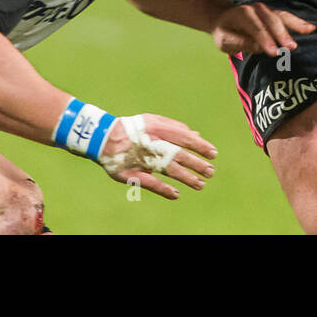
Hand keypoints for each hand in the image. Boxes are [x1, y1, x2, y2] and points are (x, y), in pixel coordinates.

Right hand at [97, 114, 216, 199]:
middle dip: (196, 163)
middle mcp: (150, 142)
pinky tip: (176, 194)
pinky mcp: (130, 173)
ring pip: (166, 168)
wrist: (103, 137)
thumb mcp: (154, 122)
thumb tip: (197, 136)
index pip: (183, 137)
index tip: (213, 154)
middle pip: (178, 154)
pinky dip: (163, 189)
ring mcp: (140, 158)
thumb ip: (176, 128)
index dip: (199, 146)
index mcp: (156, 128)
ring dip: (185, 177)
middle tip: (210, 171)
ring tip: (200, 184)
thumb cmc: (134, 129)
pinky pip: (149, 182)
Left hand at [212, 2, 315, 54]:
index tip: (274, 53)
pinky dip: (299, 22)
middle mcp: (256, 9)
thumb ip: (239, 42)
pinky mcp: (274, 14)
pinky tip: (311, 28)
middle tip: (291, 48)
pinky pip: (287, 17)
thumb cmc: (224, 32)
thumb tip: (258, 47)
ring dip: (295, 24)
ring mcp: (266, 10)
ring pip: (282, 16)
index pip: (255, 28)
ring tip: (308, 32)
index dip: (265, 40)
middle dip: (282, 34)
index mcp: (242, 15)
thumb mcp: (224, 40)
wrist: (223, 18)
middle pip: (271, 21)